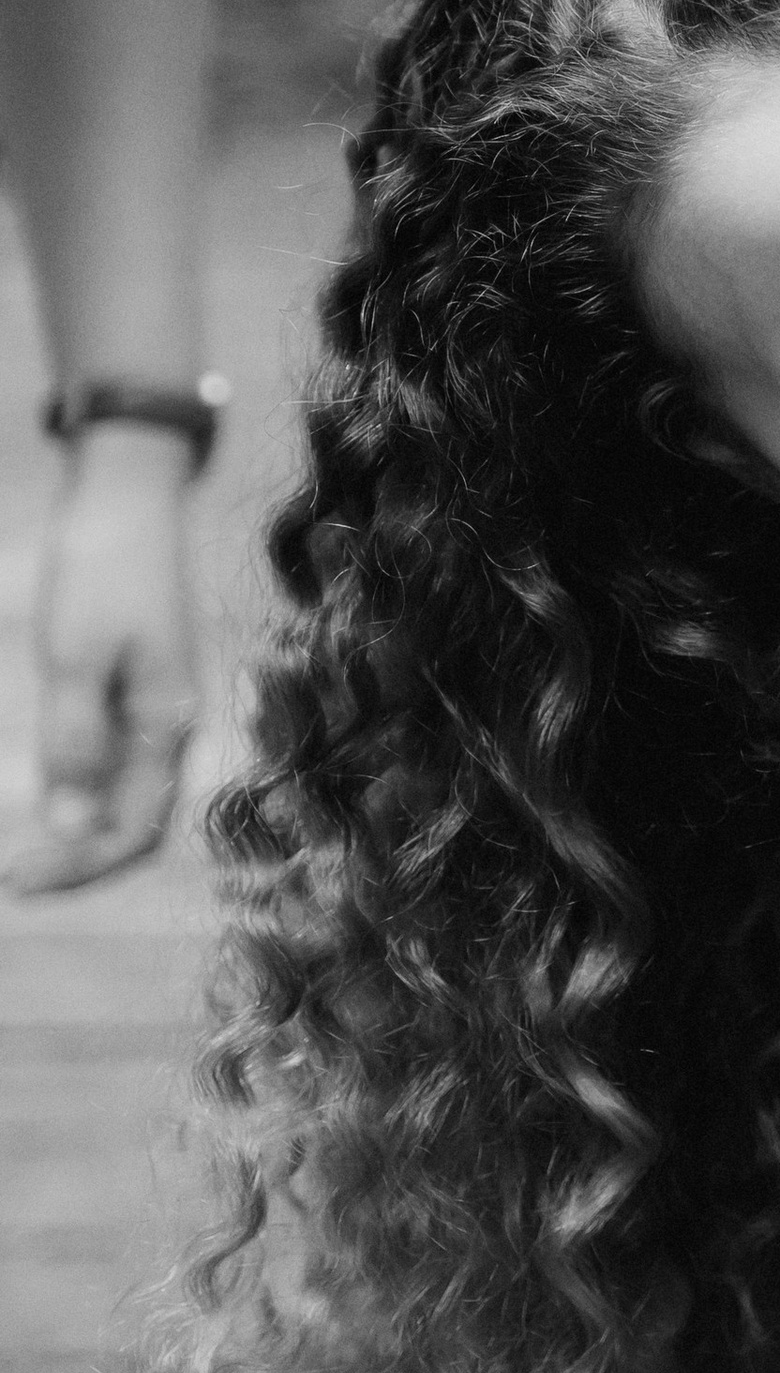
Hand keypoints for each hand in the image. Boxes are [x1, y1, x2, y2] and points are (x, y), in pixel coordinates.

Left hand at [10, 431, 199, 894]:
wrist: (127, 492)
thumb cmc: (101, 570)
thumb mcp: (73, 660)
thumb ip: (74, 746)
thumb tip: (71, 828)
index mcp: (166, 722)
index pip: (134, 829)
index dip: (79, 866)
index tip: (16, 879)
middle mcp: (171, 722)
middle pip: (137, 821)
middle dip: (82, 859)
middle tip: (15, 876)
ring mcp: (157, 702)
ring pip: (126, 793)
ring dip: (80, 829)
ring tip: (24, 847)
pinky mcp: (138, 682)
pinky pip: (116, 757)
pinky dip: (81, 785)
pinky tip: (45, 786)